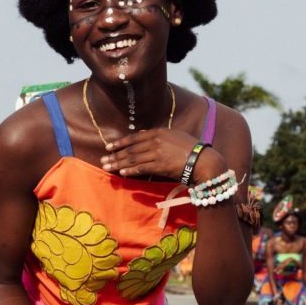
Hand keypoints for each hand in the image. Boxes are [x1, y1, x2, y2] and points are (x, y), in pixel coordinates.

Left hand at [100, 128, 224, 182]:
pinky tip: (122, 172)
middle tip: (103, 159)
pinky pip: (141, 168)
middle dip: (115, 155)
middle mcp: (156, 141)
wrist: (202, 160)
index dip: (120, 142)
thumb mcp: (174, 135)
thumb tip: (141, 132)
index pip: (135, 137)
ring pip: (133, 158)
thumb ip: (157, 135)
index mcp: (159, 132)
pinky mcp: (160, 166)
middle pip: (131, 149)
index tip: (109, 147)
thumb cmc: (191, 148)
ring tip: (107, 167)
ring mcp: (157, 153)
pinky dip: (130, 170)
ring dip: (118, 163)